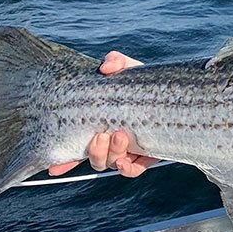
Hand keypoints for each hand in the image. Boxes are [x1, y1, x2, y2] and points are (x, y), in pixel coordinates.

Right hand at [46, 51, 161, 177]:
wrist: (179, 93)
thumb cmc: (146, 83)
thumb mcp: (131, 70)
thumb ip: (118, 62)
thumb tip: (107, 66)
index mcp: (101, 124)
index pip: (77, 144)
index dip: (63, 159)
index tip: (53, 166)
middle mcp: (113, 140)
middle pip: (95, 158)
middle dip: (94, 151)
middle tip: (101, 135)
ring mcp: (131, 150)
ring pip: (111, 162)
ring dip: (111, 153)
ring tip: (120, 135)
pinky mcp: (150, 155)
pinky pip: (134, 170)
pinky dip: (128, 169)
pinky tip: (126, 162)